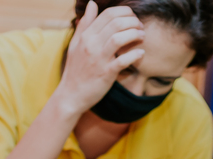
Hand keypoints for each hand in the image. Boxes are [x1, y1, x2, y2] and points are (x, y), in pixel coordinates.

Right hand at [54, 1, 144, 117]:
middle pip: (116, 23)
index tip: (132, 18)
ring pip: (120, 38)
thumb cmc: (75, 70)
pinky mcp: (106, 73)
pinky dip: (135, 55)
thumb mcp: (76, 44)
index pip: (108, 14)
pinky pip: (123, 60)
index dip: (125, 12)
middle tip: (140, 27)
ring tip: (142, 36)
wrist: (71, 95)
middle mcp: (91, 44)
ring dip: (135, 34)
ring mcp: (99, 59)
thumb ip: (85, 23)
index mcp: (86, 36)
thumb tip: (91, 3)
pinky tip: (141, 53)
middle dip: (133, 21)